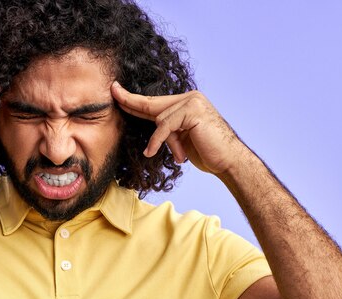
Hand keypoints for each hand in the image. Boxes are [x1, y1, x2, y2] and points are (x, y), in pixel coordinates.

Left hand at [111, 82, 242, 173]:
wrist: (228, 162)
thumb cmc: (207, 153)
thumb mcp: (181, 139)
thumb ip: (167, 129)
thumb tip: (151, 124)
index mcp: (187, 102)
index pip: (155, 102)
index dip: (134, 100)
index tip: (117, 93)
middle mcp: (190, 97)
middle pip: (153, 104)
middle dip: (131, 102)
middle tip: (113, 92)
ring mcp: (192, 102)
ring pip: (160, 119)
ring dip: (166, 141)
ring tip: (181, 155)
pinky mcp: (192, 110)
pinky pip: (165, 126)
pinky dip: (158, 140)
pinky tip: (151, 151)